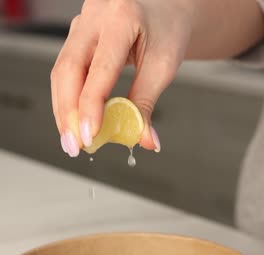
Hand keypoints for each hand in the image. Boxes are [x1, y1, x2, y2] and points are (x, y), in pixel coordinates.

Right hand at [51, 0, 193, 156]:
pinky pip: (64, 72)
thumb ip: (147, 104)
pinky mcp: (76, 38)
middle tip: (74, 146)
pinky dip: (67, 101)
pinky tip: (73, 123)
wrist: (164, 9)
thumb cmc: (166, 29)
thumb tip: (144, 140)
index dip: (92, 106)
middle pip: (69, 69)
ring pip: (61, 72)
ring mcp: (81, 26)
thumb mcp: (163, 66)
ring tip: (72, 141)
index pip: (100, 69)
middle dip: (69, 114)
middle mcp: (95, 17)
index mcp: (122, 17)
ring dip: (64, 111)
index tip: (90, 135)